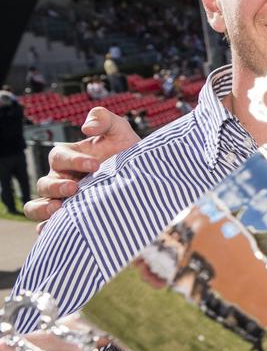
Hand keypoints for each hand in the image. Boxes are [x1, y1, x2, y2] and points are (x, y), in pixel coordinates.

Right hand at [25, 108, 139, 226]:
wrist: (144, 178)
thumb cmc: (127, 152)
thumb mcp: (119, 131)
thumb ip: (104, 119)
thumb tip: (86, 126)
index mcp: (68, 158)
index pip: (59, 157)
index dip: (74, 160)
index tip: (96, 165)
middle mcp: (60, 179)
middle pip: (45, 184)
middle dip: (57, 186)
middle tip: (76, 188)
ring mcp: (62, 200)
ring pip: (38, 206)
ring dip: (44, 209)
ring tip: (59, 209)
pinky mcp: (69, 219)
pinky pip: (47, 226)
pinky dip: (47, 229)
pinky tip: (56, 230)